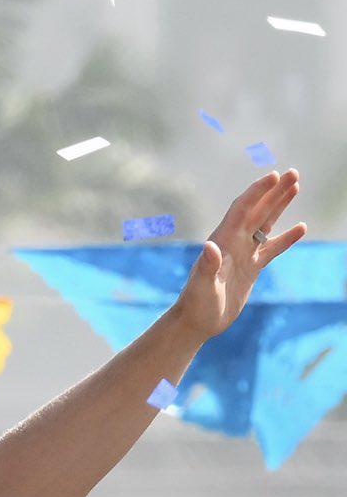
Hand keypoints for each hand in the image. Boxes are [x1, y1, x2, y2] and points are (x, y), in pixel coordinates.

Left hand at [173, 171, 305, 342]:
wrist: (197, 322)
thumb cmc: (195, 305)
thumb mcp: (201, 286)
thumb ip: (207, 266)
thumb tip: (210, 246)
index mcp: (222, 241)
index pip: (242, 209)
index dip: (257, 192)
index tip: (274, 176)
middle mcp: (233, 242)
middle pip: (257, 210)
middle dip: (274, 192)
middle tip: (293, 173)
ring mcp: (244, 254)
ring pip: (265, 223)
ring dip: (280, 205)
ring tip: (296, 186)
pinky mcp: (251, 267)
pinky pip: (272, 248)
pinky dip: (286, 238)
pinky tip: (301, 228)